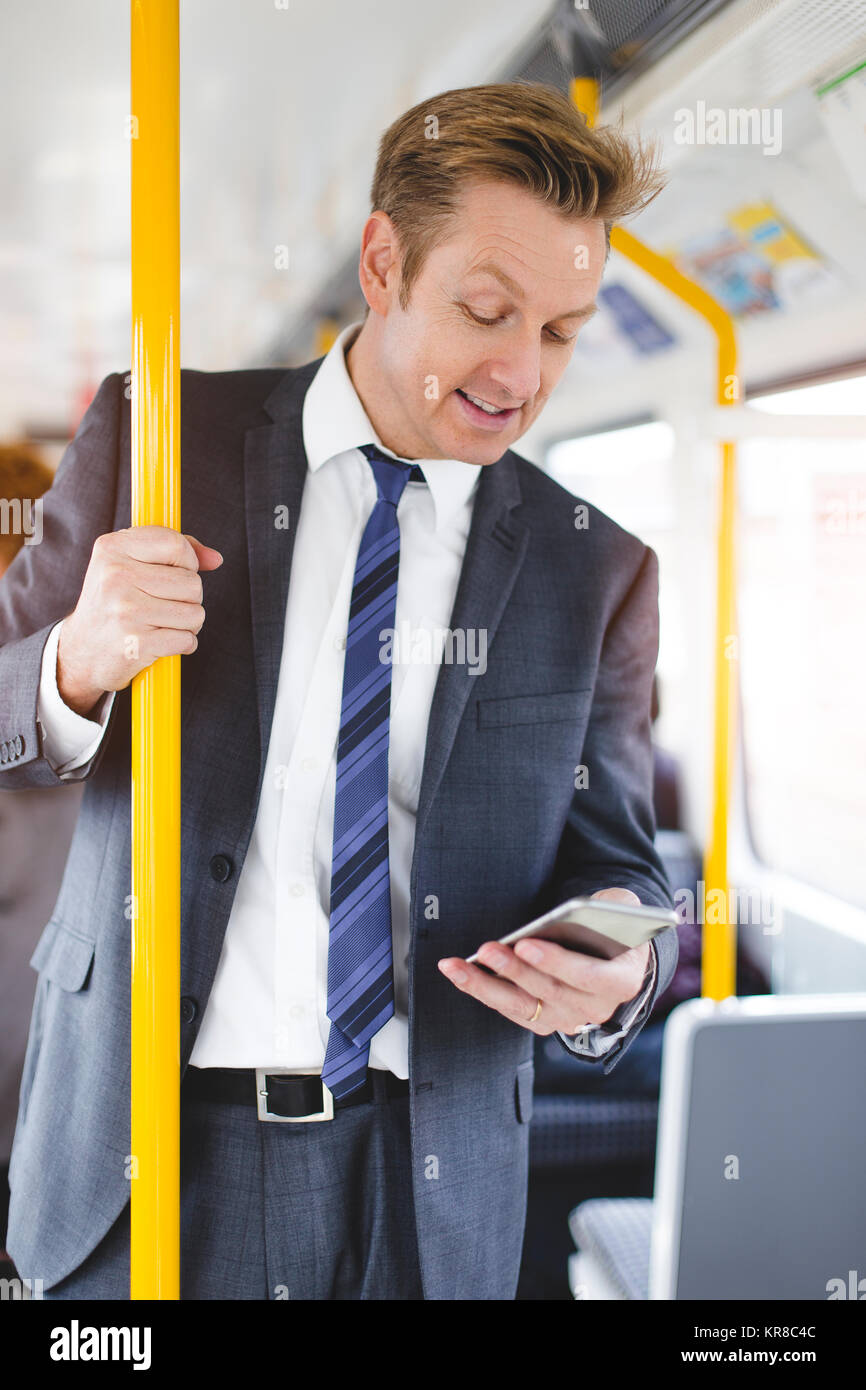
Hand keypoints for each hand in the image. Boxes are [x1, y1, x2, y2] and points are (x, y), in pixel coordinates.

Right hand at [57, 526, 222, 716]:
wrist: (82, 651)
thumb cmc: (113, 603)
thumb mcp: (129, 564)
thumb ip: (173, 551)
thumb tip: (215, 558)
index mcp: (112, 548)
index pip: (176, 544)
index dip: (187, 561)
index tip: (177, 572)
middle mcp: (116, 576)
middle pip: (192, 582)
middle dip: (189, 597)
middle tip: (163, 604)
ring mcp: (125, 611)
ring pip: (195, 612)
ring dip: (188, 623)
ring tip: (162, 622)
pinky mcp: (136, 644)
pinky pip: (187, 640)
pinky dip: (182, 644)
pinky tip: (161, 641)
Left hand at [437, 887, 650, 1035]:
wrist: (613, 962)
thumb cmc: (612, 931)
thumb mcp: (623, 912)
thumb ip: (614, 906)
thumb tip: (587, 907)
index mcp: (621, 981)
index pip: (588, 976)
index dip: (557, 962)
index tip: (526, 944)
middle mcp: (595, 1008)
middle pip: (549, 991)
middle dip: (514, 970)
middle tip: (487, 949)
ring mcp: (566, 1019)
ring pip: (521, 1005)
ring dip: (485, 985)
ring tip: (456, 965)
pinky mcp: (541, 1021)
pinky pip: (507, 1008)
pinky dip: (480, 989)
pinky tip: (457, 971)